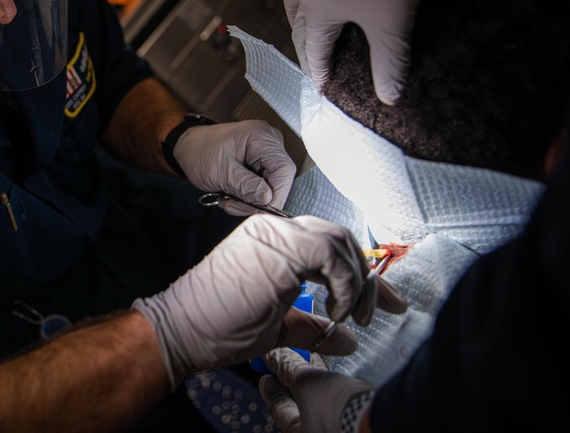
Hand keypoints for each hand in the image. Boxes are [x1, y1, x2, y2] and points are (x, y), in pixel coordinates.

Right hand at [131, 214, 406, 386]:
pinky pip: (331, 255)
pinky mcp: (278, 247)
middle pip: (341, 238)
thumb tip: (347, 339)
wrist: (184, 328)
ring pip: (340, 242)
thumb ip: (311, 326)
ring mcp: (275, 234)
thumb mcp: (277, 327)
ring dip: (358, 282)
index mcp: (272, 241)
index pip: (330, 245)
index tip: (386, 304)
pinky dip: (344, 284)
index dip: (363, 276)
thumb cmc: (218, 328)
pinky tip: (337, 310)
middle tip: (384, 310)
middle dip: (370, 277)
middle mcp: (274, 229)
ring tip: (352, 316)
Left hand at [172, 120, 295, 212]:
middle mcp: (270, 142)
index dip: (276, 194)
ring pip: (271, 188)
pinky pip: (263, 188)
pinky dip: (248, 197)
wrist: (189, 148)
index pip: (284, 170)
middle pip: (280, 181)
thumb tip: (267, 198)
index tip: (258, 210)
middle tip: (232, 205)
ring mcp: (267, 154)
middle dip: (258, 201)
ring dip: (250, 201)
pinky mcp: (262, 165)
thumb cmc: (200, 152)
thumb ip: (245, 185)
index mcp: (261, 136)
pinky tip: (231, 195)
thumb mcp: (219, 171)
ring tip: (227, 199)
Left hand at [259, 347, 375, 432]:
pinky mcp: (358, 421)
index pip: (279, 411)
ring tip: (312, 362)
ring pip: (322, 404)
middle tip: (288, 366)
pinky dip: (333, 387)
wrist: (383, 416)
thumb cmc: (340, 410)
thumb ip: (288, 369)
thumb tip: (275, 357)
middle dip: (295, 385)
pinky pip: (339, 402)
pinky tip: (335, 373)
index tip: (266, 378)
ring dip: (316, 383)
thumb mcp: (306, 383)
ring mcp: (339, 429)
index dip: (271, 391)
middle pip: (301, 407)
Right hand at [278, 0, 432, 104]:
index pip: (315, 53)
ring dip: (297, 17)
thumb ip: (390, 65)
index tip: (325, 91)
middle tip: (318, 69)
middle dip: (307, 51)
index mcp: (318, 14)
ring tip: (301, 29)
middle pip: (300, 30)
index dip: (321, 75)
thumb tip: (389, 96)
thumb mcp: (392, 25)